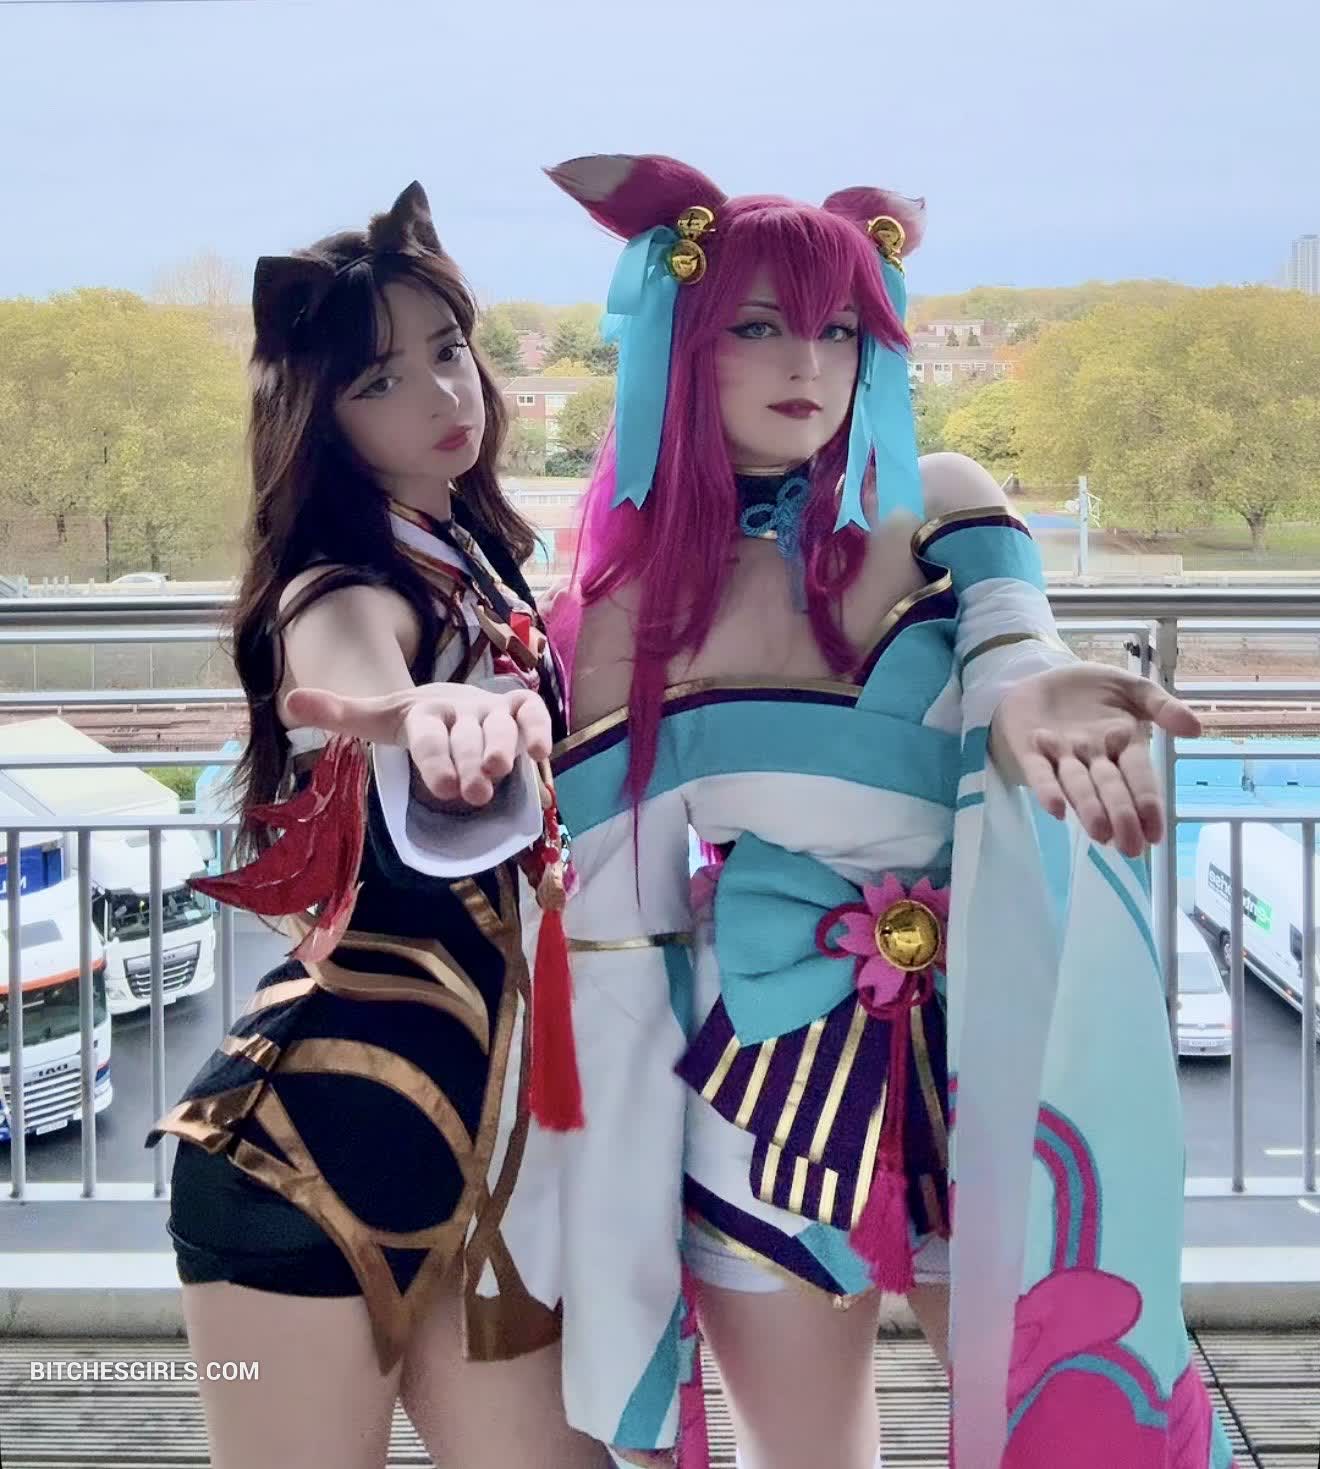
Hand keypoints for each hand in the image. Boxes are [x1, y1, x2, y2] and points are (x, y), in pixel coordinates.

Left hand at [284, 682, 552, 806]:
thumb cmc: (415, 723)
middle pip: (468, 737)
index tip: (443, 789)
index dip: (435, 759)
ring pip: (502, 727)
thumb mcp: (378, 718)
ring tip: (500, 775)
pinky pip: (533, 714)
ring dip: (504, 749)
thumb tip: (289, 703)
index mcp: (424, 713)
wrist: (448, 697)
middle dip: (471, 763)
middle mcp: (461, 710)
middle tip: (472, 794)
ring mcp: (492, 711)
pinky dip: (539, 729)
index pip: (427, 735)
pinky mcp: (519, 711)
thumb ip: (341, 714)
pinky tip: (541, 755)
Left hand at [990, 663, 1200, 855]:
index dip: (1147, 803)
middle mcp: (1093, 757)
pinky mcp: (1030, 750)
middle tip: (1130, 847)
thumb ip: (1161, 706)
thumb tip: (1195, 729)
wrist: (1041, 674)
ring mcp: (1061, 755)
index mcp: (1122, 744)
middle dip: (1121, 816)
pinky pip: (1039, 773)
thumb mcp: (1132, 689)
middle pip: (1110, 788)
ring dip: (1089, 808)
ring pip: (1078, 785)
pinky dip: (1047, 790)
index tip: (1156, 834)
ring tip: (1101, 834)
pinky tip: (1056, 810)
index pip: (1139, 777)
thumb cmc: (1091, 689)